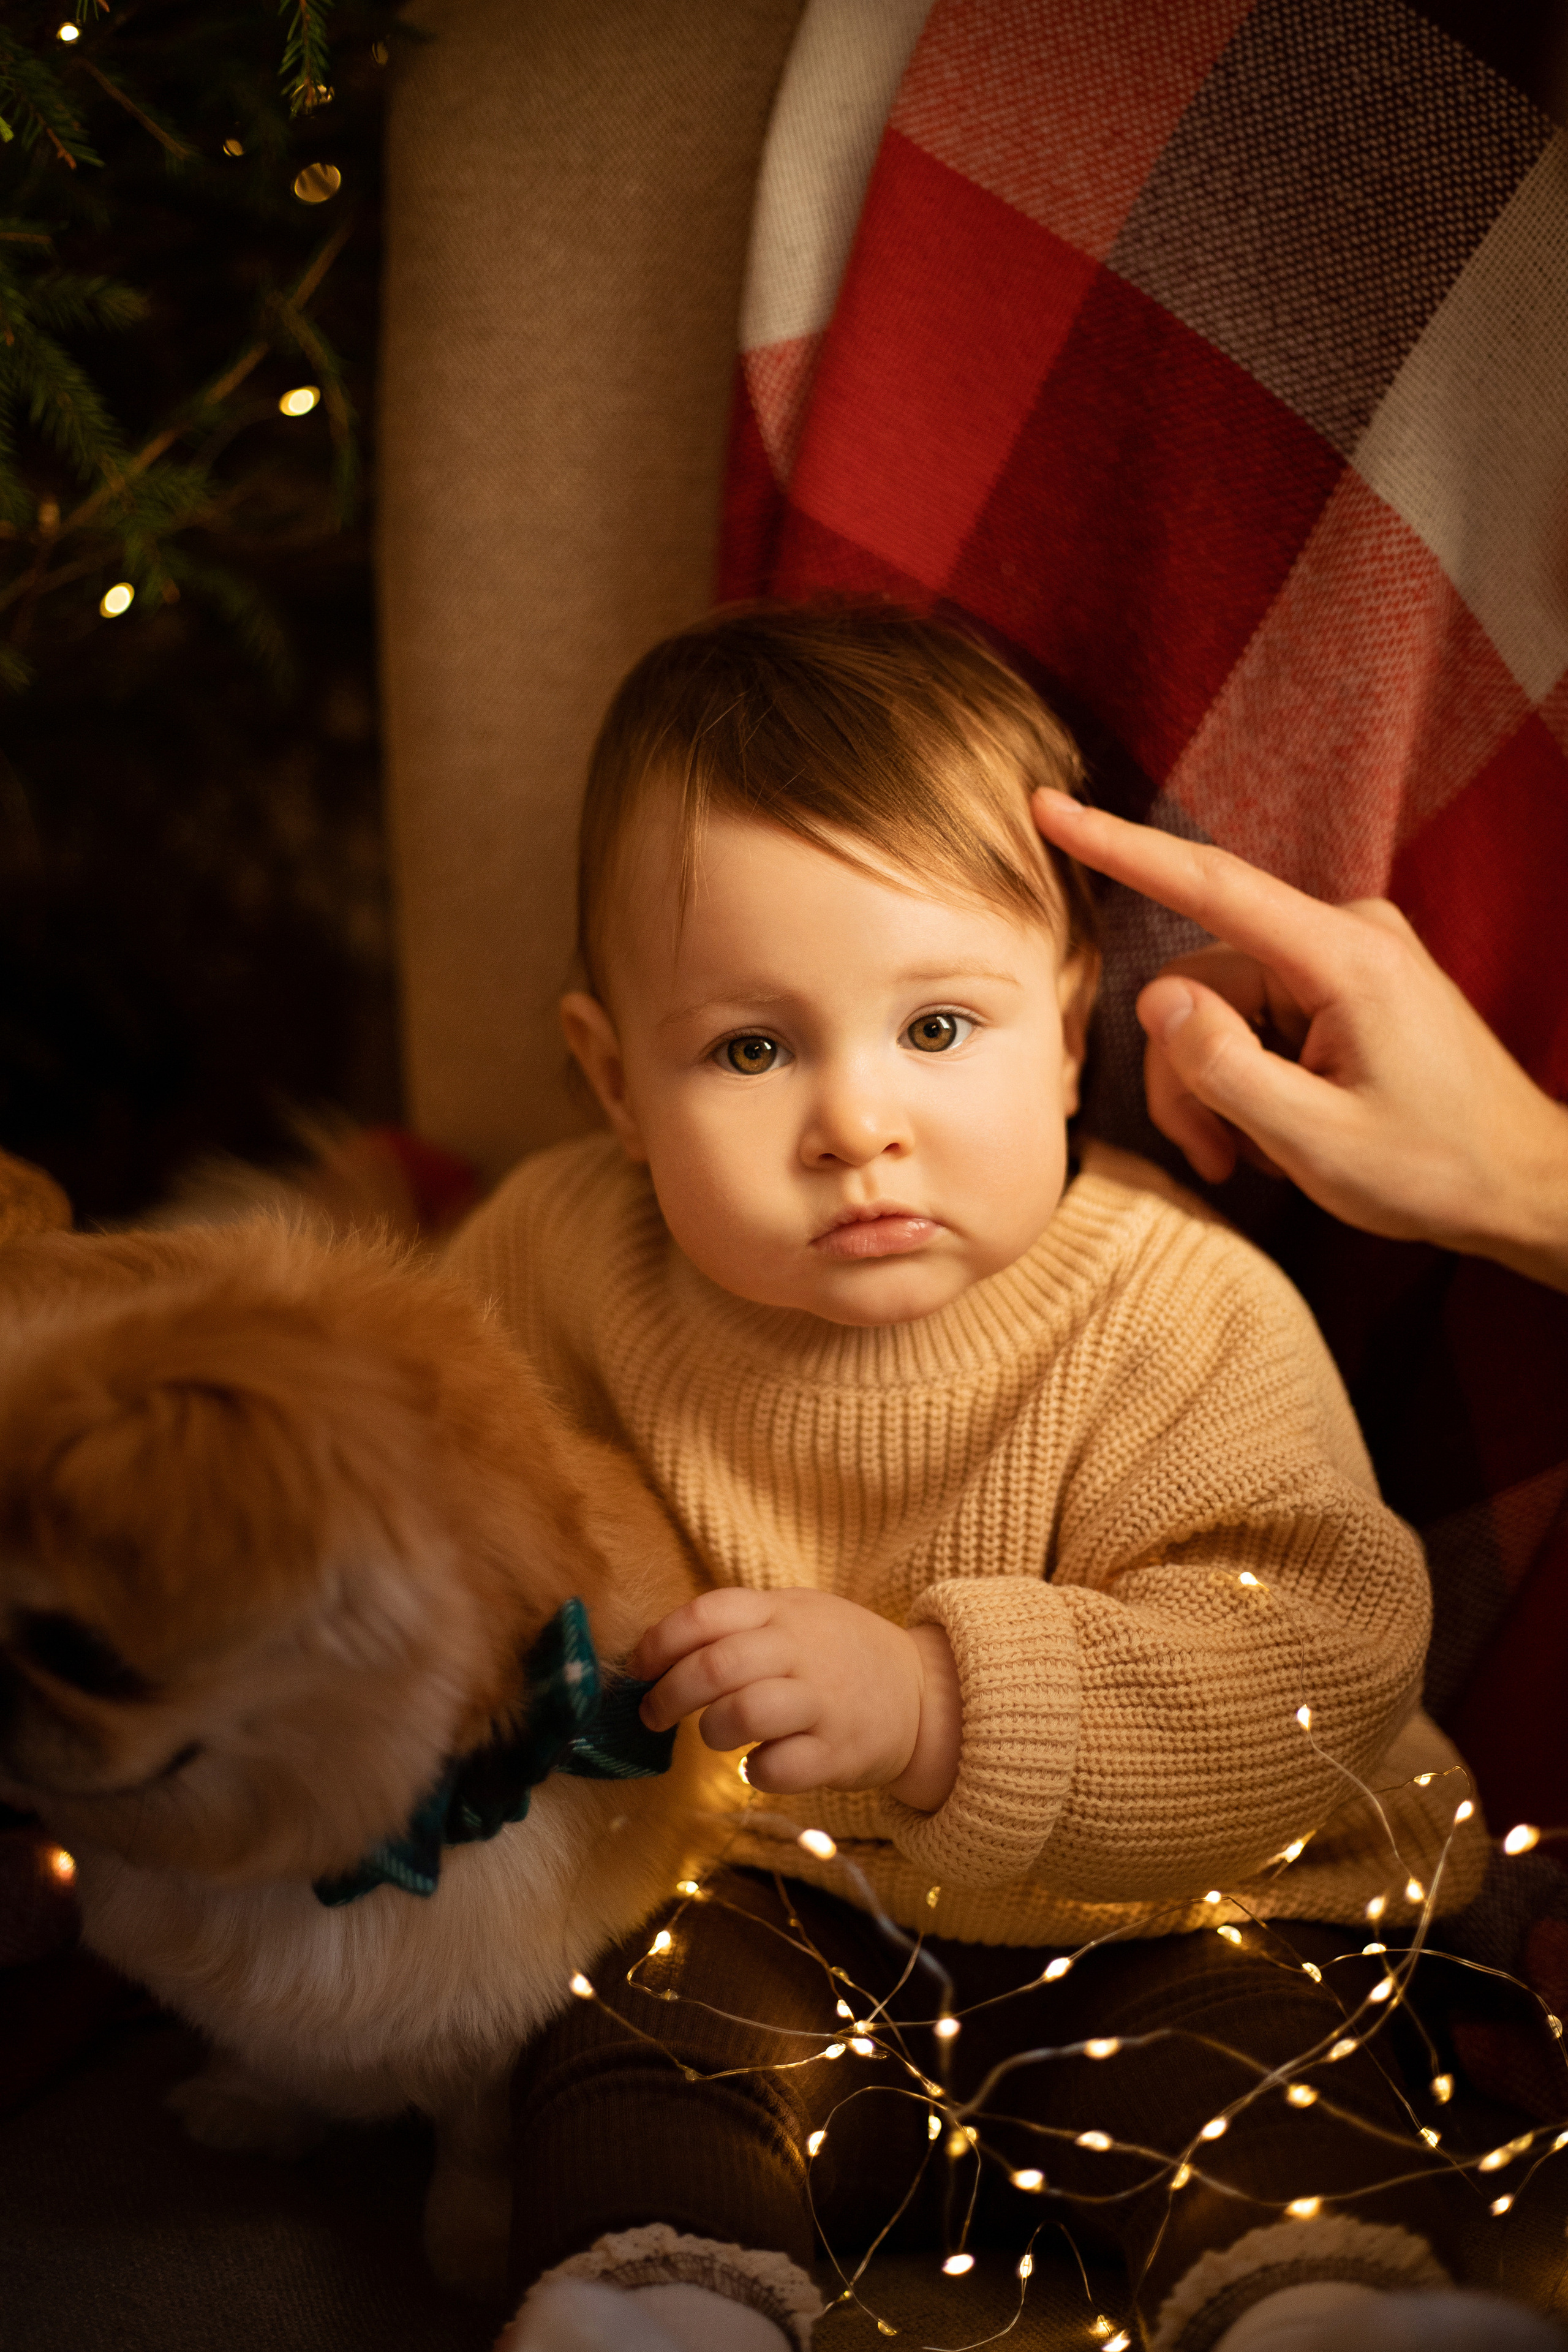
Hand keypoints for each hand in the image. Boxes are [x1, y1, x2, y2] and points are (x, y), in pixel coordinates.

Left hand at [630, 1587, 960, 1807]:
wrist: (923, 1693)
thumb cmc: (837, 1655)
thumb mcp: (795, 1616)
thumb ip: (736, 1626)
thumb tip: (655, 1652)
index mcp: (782, 1613)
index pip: (706, 1614)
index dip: (659, 1642)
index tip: (638, 1669)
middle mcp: (800, 1651)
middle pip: (715, 1666)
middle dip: (669, 1695)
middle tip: (654, 1715)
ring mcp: (822, 1702)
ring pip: (743, 1713)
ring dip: (711, 1730)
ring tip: (713, 1736)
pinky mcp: (838, 1753)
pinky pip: (778, 1768)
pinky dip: (755, 1771)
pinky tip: (758, 1764)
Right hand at [1034, 790, 1567, 1291]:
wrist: (1525, 1185)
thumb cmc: (1435, 1170)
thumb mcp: (1315, 1142)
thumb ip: (1224, 1069)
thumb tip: (1155, 1001)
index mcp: (1344, 958)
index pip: (1208, 885)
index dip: (1118, 846)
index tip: (1047, 807)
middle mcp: (1346, 934)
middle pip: (1201, 983)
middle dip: (1188, 1075)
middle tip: (1216, 1159)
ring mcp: (1346, 955)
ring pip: (1218, 1008)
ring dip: (1216, 1089)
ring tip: (1251, 1158)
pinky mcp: (1344, 981)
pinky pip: (1254, 1017)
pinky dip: (1247, 1079)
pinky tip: (1277, 1131)